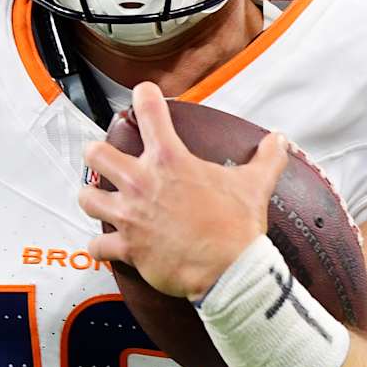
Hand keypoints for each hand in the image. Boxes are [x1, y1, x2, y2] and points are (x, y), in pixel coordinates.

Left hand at [77, 82, 289, 299]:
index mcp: (170, 160)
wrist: (229, 270)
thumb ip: (266, 159)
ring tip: (99, 198)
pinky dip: (100, 247)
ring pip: (88, 198)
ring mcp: (130, 216)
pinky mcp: (128, 248)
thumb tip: (278, 141)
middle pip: (97, 154)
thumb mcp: (254, 185)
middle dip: (97, 154)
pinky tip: (106, 245)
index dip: (143, 96)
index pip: (149, 110)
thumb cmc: (236, 228)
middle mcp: (142, 183)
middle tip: (104, 158)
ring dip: (92, 197)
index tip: (143, 95)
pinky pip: (97, 246)